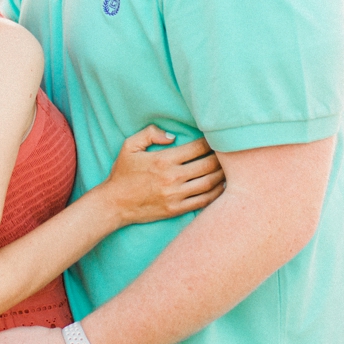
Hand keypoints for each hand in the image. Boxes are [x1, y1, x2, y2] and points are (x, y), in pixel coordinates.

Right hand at [99, 126, 223, 224]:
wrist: (114, 204)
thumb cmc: (122, 173)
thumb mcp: (129, 146)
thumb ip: (150, 133)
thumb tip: (172, 135)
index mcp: (163, 160)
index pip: (197, 148)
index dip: (210, 142)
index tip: (216, 138)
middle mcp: (172, 177)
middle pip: (208, 165)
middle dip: (221, 158)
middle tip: (228, 153)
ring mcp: (176, 195)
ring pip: (209, 183)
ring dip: (223, 175)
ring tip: (230, 169)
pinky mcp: (176, 209)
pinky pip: (204, 201)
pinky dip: (217, 193)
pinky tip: (222, 187)